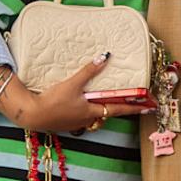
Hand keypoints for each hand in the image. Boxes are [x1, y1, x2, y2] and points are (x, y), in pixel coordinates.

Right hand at [0, 55, 152, 132]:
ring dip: (104, 109)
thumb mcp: (72, 84)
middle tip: (133, 103)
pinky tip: (84, 104)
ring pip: (96, 116)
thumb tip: (104, 57)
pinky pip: (84, 117)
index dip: (135, 107)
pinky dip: (89, 110)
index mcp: (93, 111)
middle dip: (121, 108)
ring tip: (109, 101)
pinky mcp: (67, 122)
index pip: (120, 108)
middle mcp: (88, 120)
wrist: (31, 115)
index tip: (149, 107)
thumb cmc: (52, 102)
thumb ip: (89, 71)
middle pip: (109, 113)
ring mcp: (78, 123)